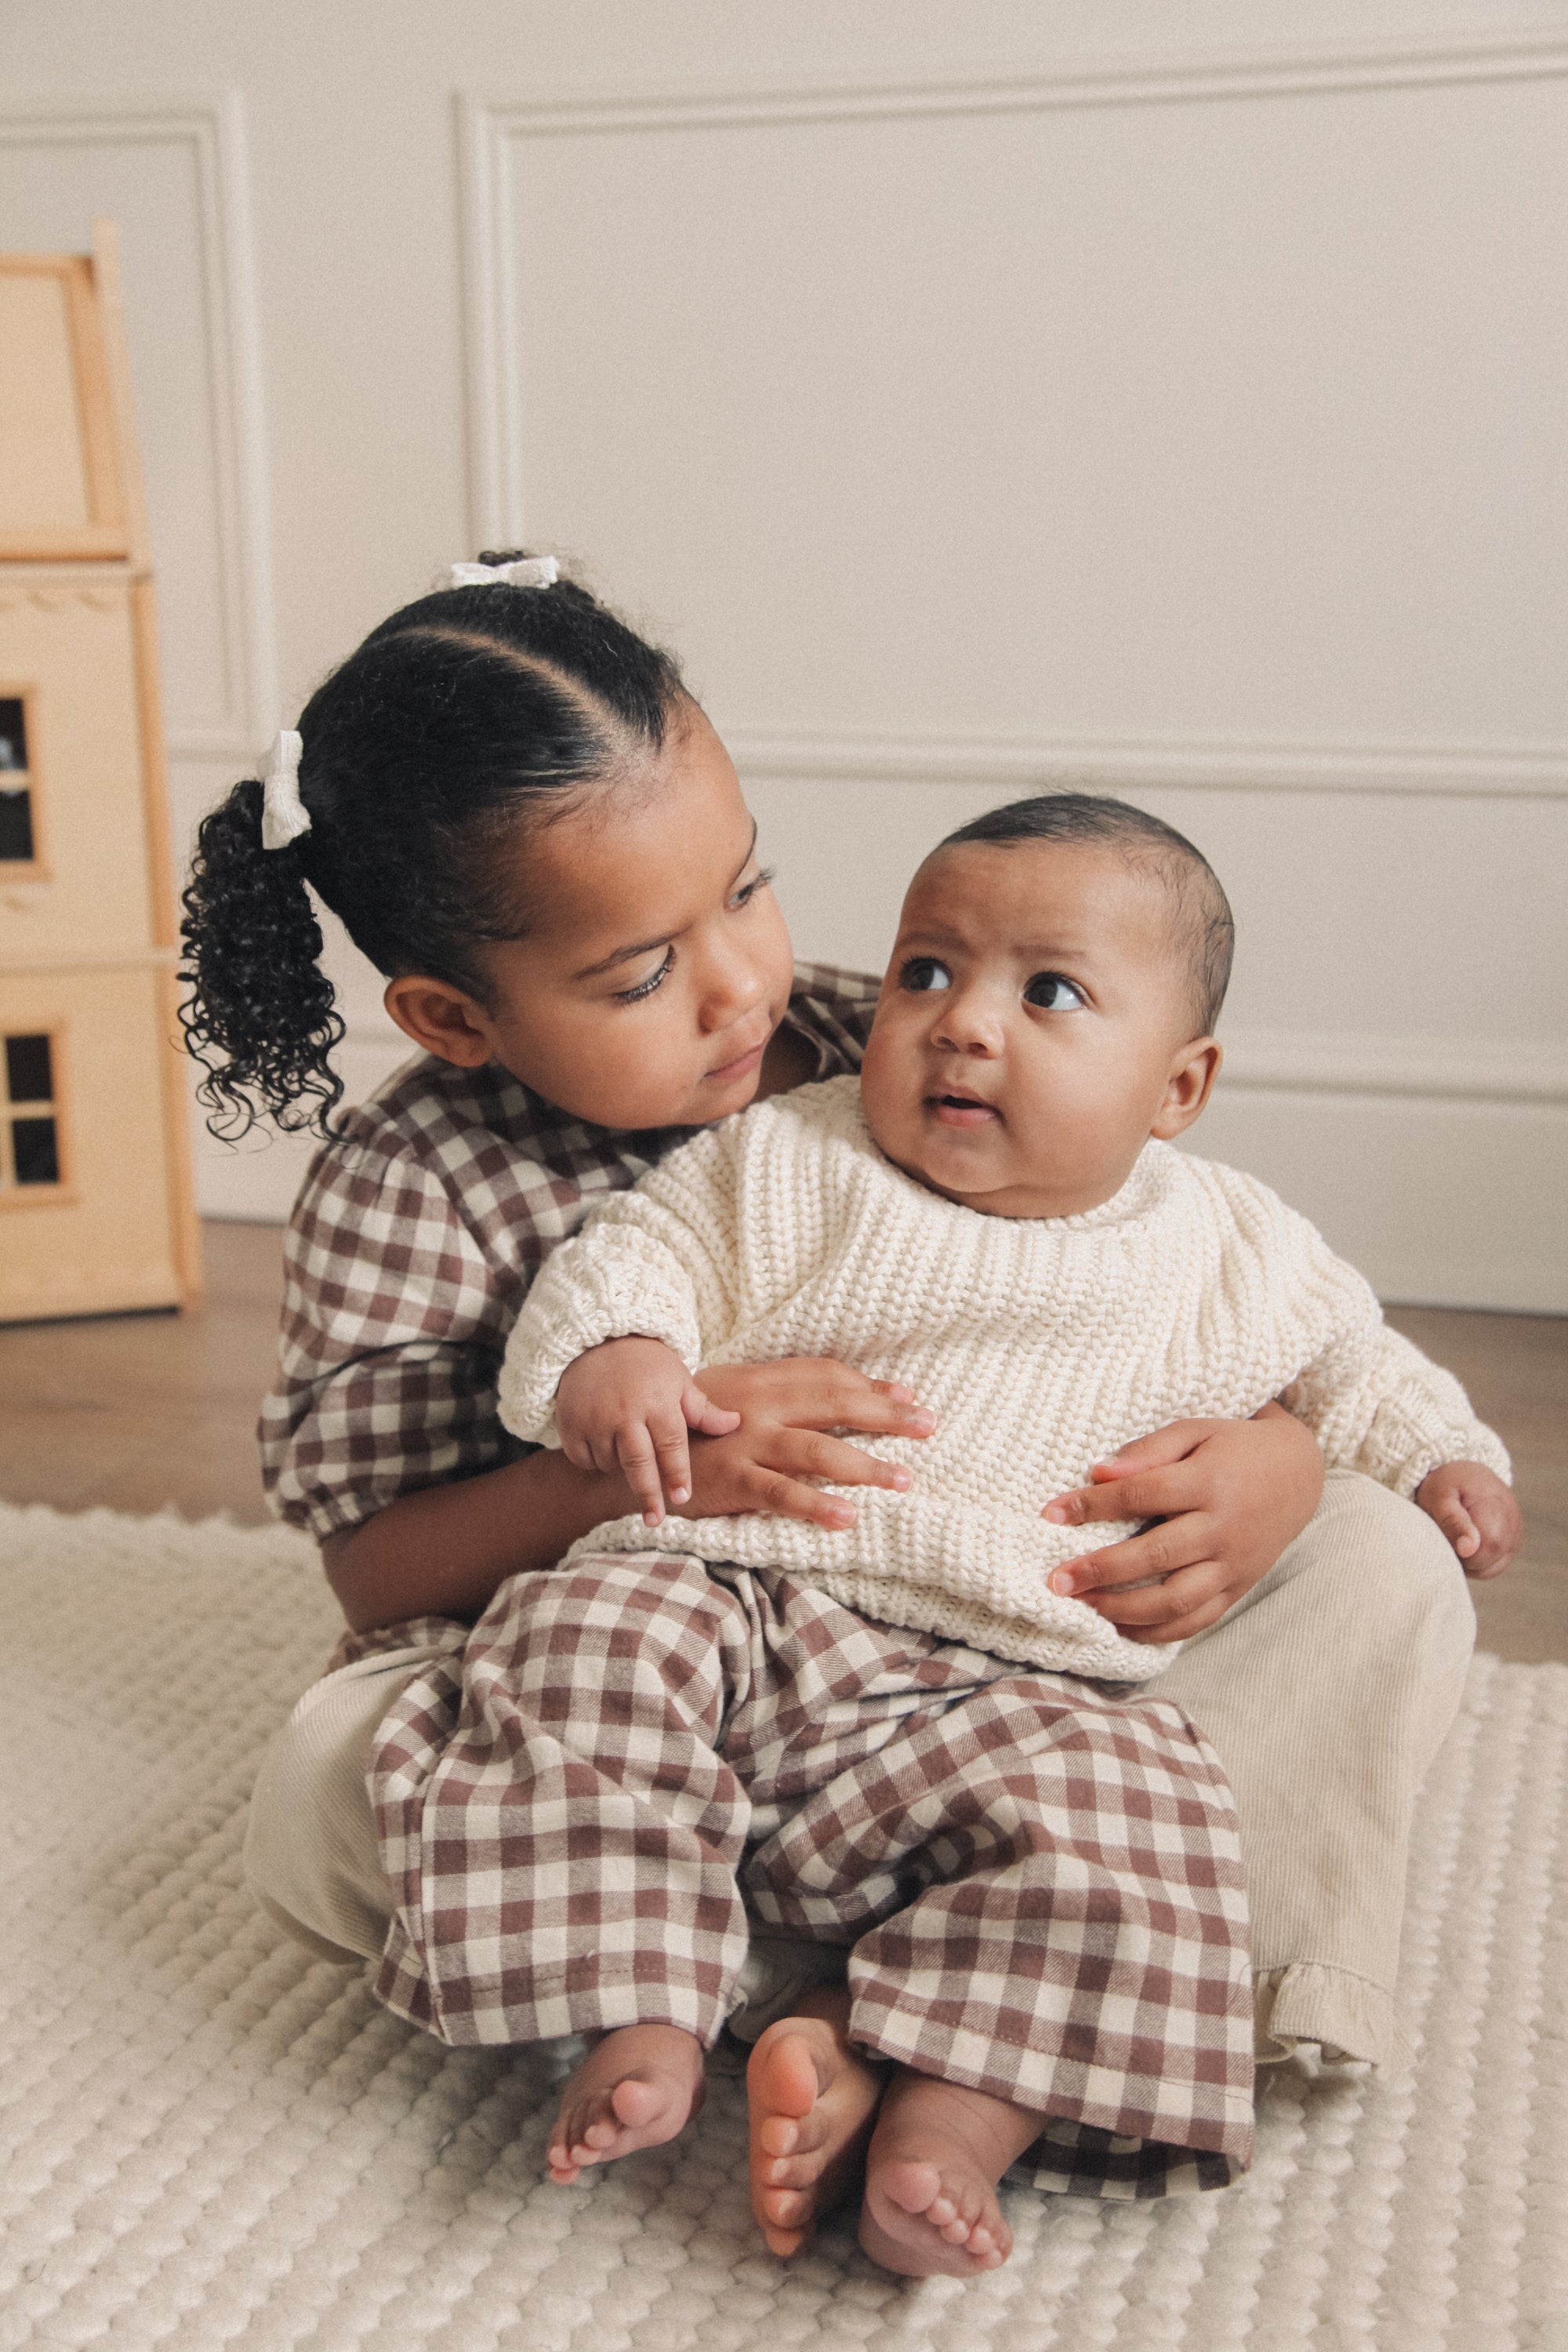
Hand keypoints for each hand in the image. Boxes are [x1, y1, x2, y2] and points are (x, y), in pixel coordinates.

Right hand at [555, 1336, 740, 1525]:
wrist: (597, 1342)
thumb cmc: (647, 1365)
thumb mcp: (679, 1380)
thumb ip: (703, 1409)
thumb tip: (736, 1424)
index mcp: (657, 1401)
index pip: (671, 1444)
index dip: (677, 1473)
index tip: (682, 1497)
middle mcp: (624, 1412)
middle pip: (637, 1462)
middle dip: (647, 1494)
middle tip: (655, 1520)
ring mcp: (594, 1419)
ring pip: (610, 1464)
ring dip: (621, 1473)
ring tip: (631, 1465)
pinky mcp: (569, 1424)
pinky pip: (583, 1459)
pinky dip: (595, 1462)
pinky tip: (606, 1453)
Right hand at [678, 1357, 935, 1532]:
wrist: (637, 1455)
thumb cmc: (694, 1428)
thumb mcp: (734, 1396)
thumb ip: (781, 1393)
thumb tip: (843, 1393)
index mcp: (762, 1380)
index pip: (827, 1376)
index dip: (871, 1386)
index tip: (910, 1397)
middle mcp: (760, 1406)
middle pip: (834, 1404)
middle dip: (887, 1415)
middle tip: (929, 1426)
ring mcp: (747, 1443)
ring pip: (818, 1451)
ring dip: (866, 1465)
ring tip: (904, 1480)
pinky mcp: (733, 1480)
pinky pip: (782, 1494)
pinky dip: (816, 1505)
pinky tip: (849, 1517)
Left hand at [1039, 1402, 1325, 1643]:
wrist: (1298, 1475)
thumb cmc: (1234, 1447)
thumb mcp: (1195, 1430)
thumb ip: (1148, 1448)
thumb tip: (1099, 1472)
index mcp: (1208, 1482)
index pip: (1141, 1495)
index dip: (1091, 1506)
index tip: (1050, 1514)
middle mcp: (1222, 1528)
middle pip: (1154, 1555)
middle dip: (1100, 1570)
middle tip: (1056, 1580)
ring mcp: (1233, 1564)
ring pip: (1176, 1598)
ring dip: (1124, 1609)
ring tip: (1082, 1606)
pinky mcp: (1238, 1588)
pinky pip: (1197, 1619)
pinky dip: (1158, 1631)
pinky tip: (1121, 1628)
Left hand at [1415, 1460, 1520, 1577]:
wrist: (1466, 1473)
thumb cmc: (1448, 1484)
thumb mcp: (1440, 1496)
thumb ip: (1452, 1522)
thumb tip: (1469, 1549)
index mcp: (1497, 1513)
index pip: (1478, 1556)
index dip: (1455, 1553)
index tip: (1443, 1534)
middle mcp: (1513, 1526)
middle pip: (1484, 1564)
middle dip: (1460, 1556)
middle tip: (1446, 1531)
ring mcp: (1516, 1535)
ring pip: (1489, 1568)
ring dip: (1468, 1559)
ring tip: (1456, 1533)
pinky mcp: (1513, 1543)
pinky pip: (1493, 1565)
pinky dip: (1476, 1559)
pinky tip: (1466, 1541)